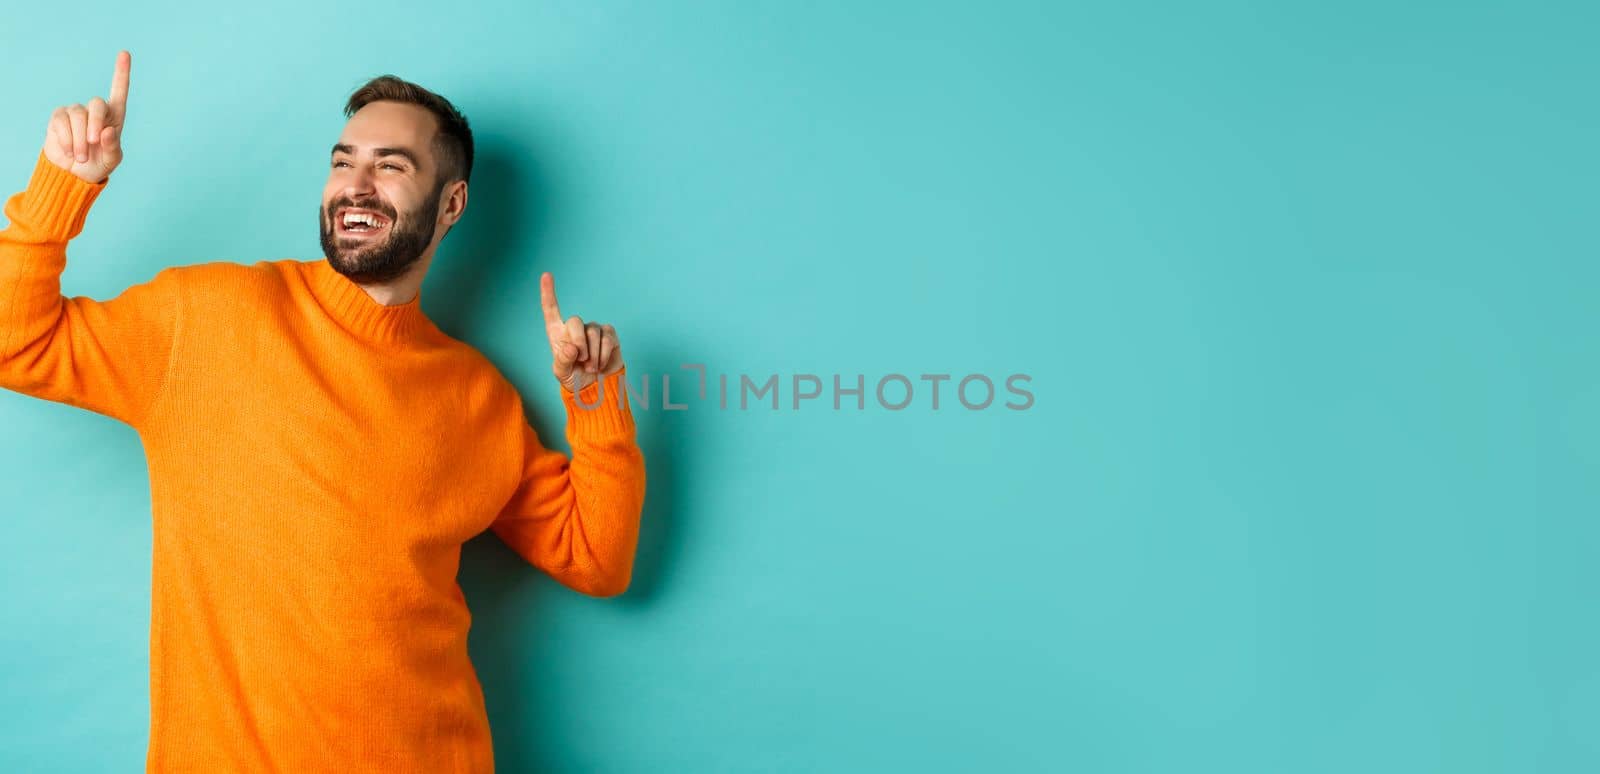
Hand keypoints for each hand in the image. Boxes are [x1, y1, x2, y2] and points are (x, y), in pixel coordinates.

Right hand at [42, 50, 130, 183]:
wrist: (74, 174)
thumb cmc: (98, 164)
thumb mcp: (111, 160)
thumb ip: (113, 147)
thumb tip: (106, 131)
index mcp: (114, 117)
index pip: (119, 92)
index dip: (121, 73)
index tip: (124, 53)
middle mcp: (95, 111)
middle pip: (97, 104)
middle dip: (95, 124)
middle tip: (93, 143)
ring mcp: (76, 112)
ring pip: (78, 115)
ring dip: (79, 139)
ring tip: (81, 156)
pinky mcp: (58, 118)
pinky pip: (62, 122)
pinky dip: (67, 140)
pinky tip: (70, 151)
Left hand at [540, 271, 624, 394]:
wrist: (596, 388)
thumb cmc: (575, 378)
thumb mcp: (562, 373)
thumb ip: (562, 361)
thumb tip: (571, 347)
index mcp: (558, 333)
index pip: (551, 310)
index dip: (548, 292)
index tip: (546, 275)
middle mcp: (575, 328)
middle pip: (575, 321)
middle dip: (578, 342)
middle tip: (581, 360)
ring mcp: (593, 330)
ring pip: (592, 333)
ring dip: (592, 355)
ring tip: (591, 367)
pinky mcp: (609, 335)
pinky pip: (607, 338)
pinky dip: (603, 355)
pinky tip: (601, 364)